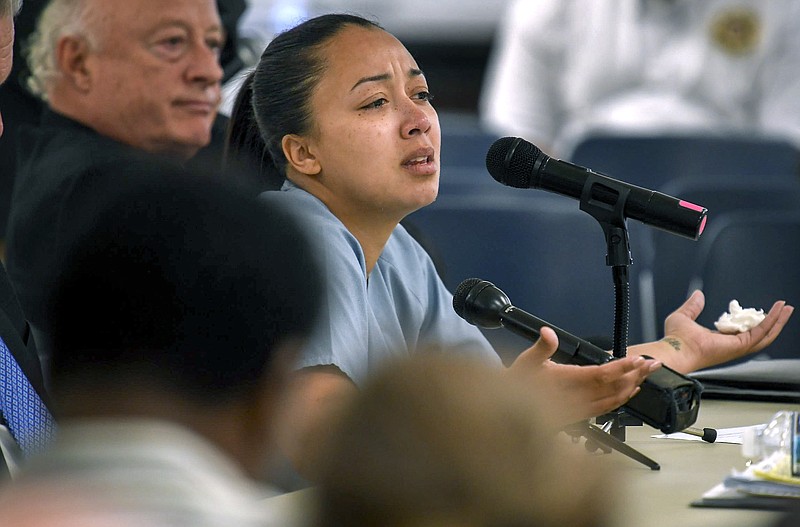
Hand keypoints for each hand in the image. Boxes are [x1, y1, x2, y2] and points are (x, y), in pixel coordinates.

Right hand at [508, 327, 660, 424]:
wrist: (509, 413)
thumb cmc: (516, 385)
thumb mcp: (525, 362)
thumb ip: (541, 348)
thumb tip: (548, 333)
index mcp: (565, 383)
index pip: (600, 375)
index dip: (621, 367)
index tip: (637, 359)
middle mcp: (576, 399)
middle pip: (613, 388)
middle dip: (635, 375)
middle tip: (652, 364)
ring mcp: (579, 410)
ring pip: (613, 400)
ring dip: (632, 387)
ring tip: (646, 375)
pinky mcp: (580, 416)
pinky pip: (607, 409)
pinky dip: (622, 400)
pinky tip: (630, 392)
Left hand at [648, 290, 793, 372]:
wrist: (675, 349)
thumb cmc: (675, 339)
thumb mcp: (684, 316)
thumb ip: (692, 306)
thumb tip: (698, 295)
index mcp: (719, 340)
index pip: (741, 331)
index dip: (751, 321)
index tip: (757, 310)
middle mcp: (731, 345)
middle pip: (759, 334)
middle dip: (773, 322)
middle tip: (782, 309)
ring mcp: (737, 347)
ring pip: (765, 334)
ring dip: (777, 321)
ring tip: (786, 309)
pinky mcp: (741, 345)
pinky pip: (761, 332)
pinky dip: (771, 320)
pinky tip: (778, 310)